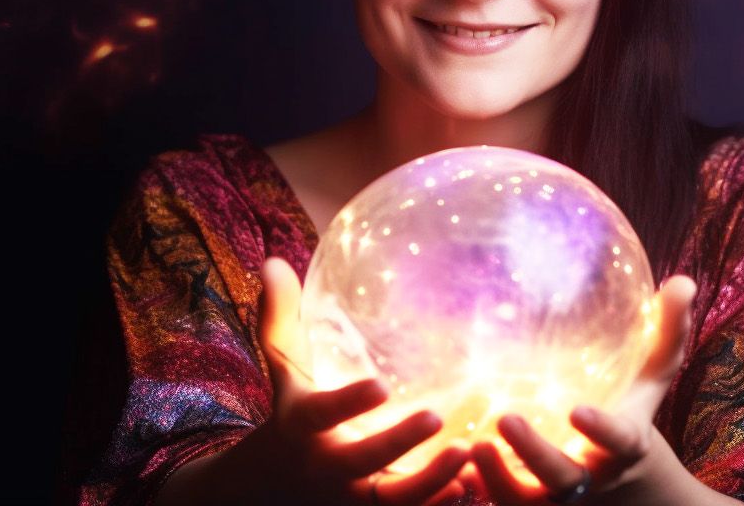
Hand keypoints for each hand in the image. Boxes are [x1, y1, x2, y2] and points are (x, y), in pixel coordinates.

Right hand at [249, 256, 468, 505]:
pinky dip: (437, 504)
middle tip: (436, 417)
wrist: (271, 487)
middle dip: (397, 444)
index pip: (322, 414)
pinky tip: (471, 484)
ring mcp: (349, 498)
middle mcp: (324, 467)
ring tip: (466, 453)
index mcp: (301, 425)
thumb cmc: (291, 411)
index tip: (380, 385)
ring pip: (391, 498)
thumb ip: (281, 317)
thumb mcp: (282, 368)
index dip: (348, 403)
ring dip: (430, 481)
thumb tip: (272, 261)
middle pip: (360, 462)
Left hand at [461, 274, 698, 504]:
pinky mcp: (526, 505)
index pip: (618, 441)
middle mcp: (589, 477)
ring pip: (524, 501)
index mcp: (623, 445)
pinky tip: (449, 464)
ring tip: (469, 444)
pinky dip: (476, 489)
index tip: (578, 410)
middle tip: (505, 418)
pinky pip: (498, 505)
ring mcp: (555, 498)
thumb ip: (667, 332)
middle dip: (535, 453)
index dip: (601, 431)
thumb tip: (683, 281)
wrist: (622, 489)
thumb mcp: (652, 377)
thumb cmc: (631, 413)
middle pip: (563, 478)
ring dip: (497, 478)